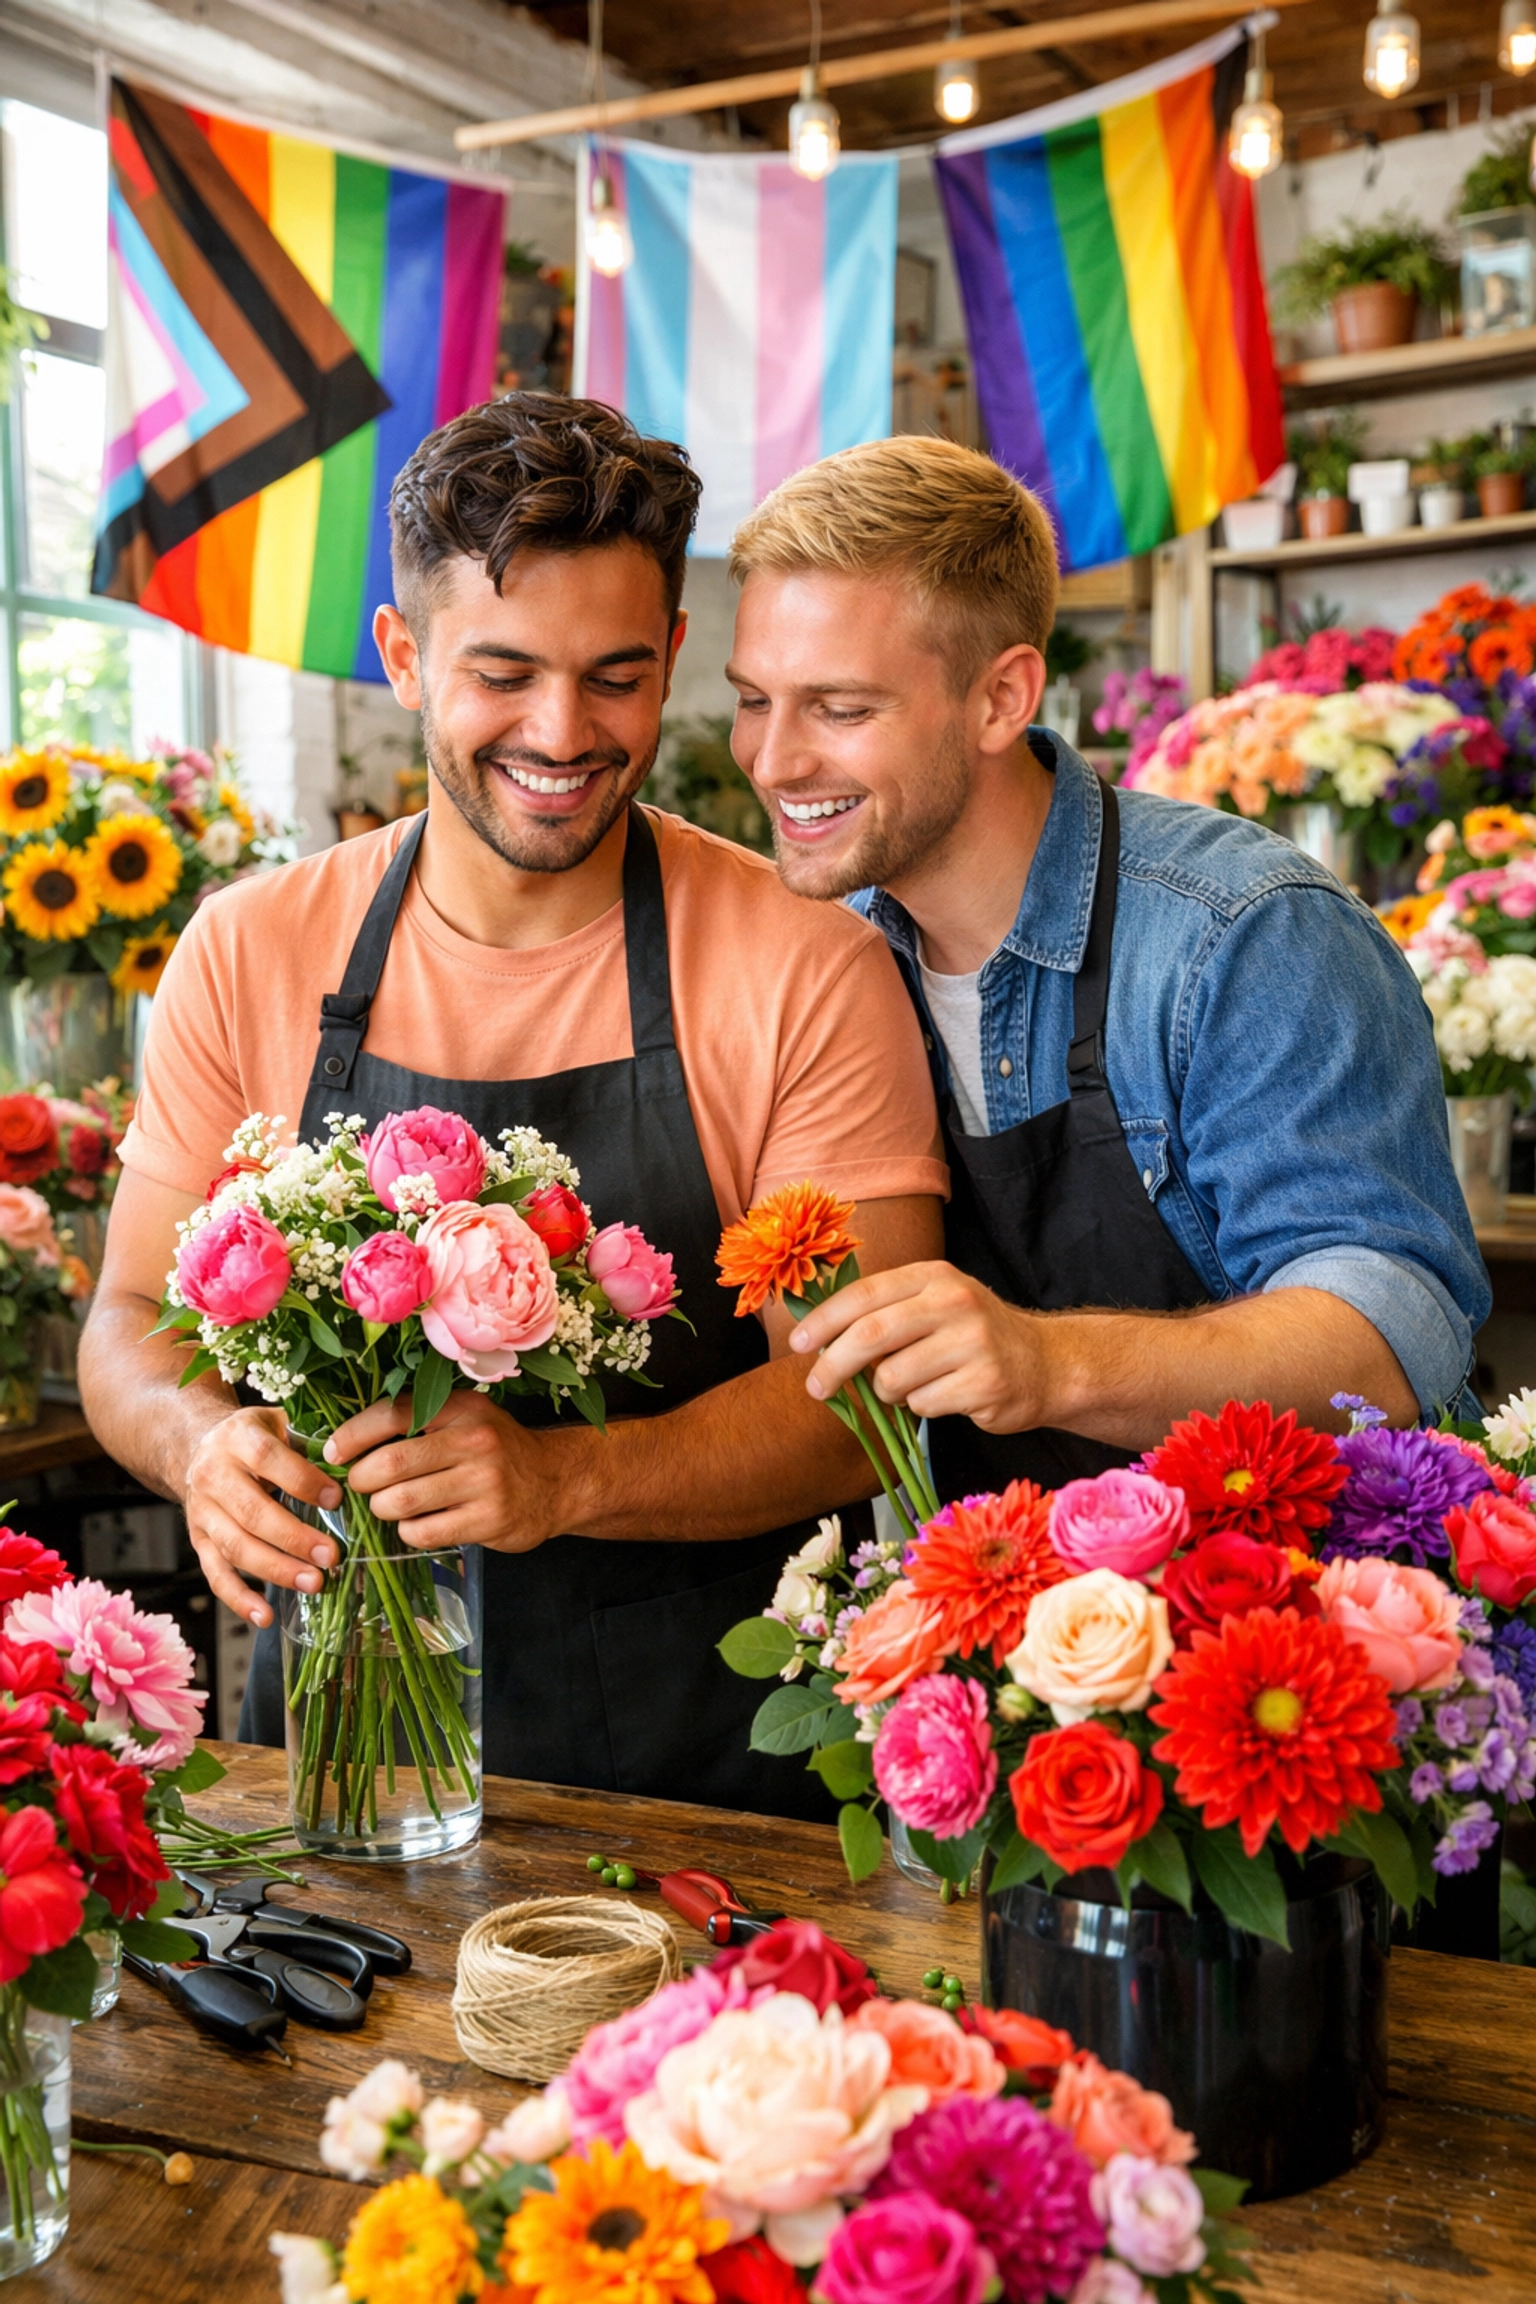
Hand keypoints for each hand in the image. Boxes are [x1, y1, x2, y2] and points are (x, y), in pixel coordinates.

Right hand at [185, 1406, 344, 1626]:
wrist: (198, 1446)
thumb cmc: (254, 1436)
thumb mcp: (278, 1422)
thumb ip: (310, 1440)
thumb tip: (358, 1465)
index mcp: (236, 1437)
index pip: (267, 1458)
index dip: (302, 1480)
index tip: (337, 1499)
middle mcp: (212, 1474)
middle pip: (252, 1512)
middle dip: (294, 1538)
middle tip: (332, 1556)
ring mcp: (201, 1511)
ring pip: (235, 1547)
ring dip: (275, 1570)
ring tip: (313, 1583)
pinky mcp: (198, 1540)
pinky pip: (215, 1574)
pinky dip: (239, 1599)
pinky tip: (266, 1617)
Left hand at [323, 1391, 563, 1553]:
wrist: (556, 1482)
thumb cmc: (496, 1450)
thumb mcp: (465, 1418)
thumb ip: (418, 1420)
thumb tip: (346, 1442)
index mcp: (462, 1408)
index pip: (393, 1414)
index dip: (353, 1435)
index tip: (333, 1452)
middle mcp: (474, 1440)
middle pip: (391, 1464)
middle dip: (362, 1480)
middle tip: (361, 1485)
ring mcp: (484, 1482)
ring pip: (402, 1502)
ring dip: (383, 1509)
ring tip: (391, 1505)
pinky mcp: (488, 1520)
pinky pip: (423, 1532)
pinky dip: (409, 1532)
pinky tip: (420, 1524)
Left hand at [790, 1260, 1045, 1432]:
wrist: (1045, 1364)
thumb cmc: (974, 1336)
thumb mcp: (934, 1304)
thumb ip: (885, 1312)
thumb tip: (817, 1339)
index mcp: (933, 1276)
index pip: (864, 1294)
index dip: (824, 1320)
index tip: (798, 1343)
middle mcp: (954, 1302)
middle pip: (870, 1336)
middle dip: (832, 1365)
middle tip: (815, 1386)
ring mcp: (973, 1342)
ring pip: (893, 1378)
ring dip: (888, 1392)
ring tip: (912, 1385)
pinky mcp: (985, 1383)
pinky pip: (923, 1405)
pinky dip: (921, 1407)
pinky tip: (946, 1395)